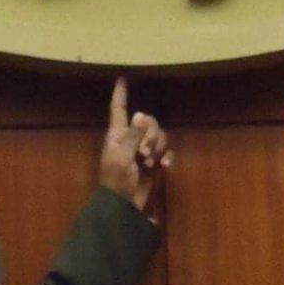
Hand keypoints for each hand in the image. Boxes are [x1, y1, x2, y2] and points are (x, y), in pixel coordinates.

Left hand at [99, 76, 172, 211]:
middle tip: (143, 153)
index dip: (120, 94)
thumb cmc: (116, 181)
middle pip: (148, 121)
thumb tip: (140, 114)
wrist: (122, 206)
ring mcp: (142, 151)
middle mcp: (130, 139)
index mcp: (117, 134)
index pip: (119, 109)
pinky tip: (165, 167)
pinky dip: (167, 157)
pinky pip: (165, 152)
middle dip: (151, 134)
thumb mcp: (122, 157)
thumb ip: (133, 136)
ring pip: (159, 136)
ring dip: (158, 147)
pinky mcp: (153, 164)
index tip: (122, 78)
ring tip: (150, 163)